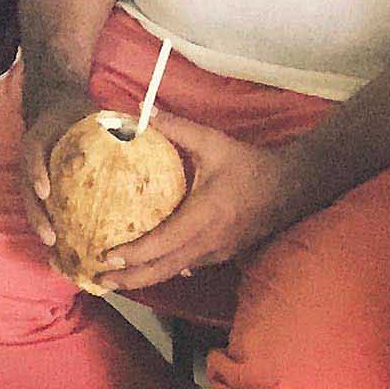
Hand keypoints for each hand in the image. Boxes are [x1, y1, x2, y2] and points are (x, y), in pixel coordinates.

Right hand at [18, 92, 105, 268]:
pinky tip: (63, 251)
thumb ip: (112, 123)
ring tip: (55, 252)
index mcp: (38, 141)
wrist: (55, 110)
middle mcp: (30, 162)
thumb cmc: (77, 116)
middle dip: (37, 217)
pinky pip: (43, 210)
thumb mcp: (89, 114)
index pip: (33, 156)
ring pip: (32, 207)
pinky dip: (52, 228)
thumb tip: (144, 128)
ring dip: (42, 229)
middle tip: (51, 238)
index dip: (37, 174)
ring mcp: (31, 178)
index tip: (46, 191)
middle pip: (27, 192)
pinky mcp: (39, 189)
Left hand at [94, 114, 304, 290]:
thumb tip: (142, 109)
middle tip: (100, 279)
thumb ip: (176, 127)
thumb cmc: (249, 165)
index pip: (163, 243)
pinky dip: (166, 269)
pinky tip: (150, 267)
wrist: (290, 187)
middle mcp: (208, 241)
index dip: (134, 254)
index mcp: (203, 216)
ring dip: (146, 277)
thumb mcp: (212, 142)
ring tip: (117, 278)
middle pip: (163, 269)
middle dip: (131, 278)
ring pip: (175, 272)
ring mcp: (216, 252)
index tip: (106, 257)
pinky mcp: (222, 254)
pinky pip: (188, 266)